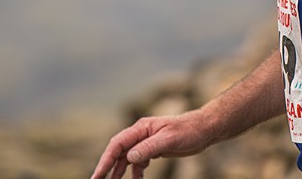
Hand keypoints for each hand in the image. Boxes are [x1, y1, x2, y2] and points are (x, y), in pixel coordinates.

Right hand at [90, 110, 213, 178]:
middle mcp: (141, 133)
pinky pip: (139, 161)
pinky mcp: (153, 148)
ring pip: (127, 158)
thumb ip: (149, 147)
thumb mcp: (169, 139)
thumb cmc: (188, 130)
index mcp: (141, 128)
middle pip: (118, 151)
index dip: (105, 160)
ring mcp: (146, 141)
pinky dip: (136, 171)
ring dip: (120, 171)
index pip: (117, 144)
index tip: (97, 175)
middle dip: (107, 167)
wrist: (204, 129)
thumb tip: (130, 157)